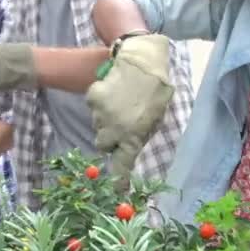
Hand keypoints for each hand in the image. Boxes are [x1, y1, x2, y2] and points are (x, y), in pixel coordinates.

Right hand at [87, 34, 172, 190]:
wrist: (142, 59)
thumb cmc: (156, 88)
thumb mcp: (156, 117)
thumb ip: (142, 134)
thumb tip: (131, 145)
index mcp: (134, 136)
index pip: (122, 165)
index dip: (118, 179)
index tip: (117, 190)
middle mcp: (115, 130)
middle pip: (104, 145)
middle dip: (110, 138)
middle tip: (121, 124)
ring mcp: (101, 114)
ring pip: (98, 125)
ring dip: (106, 119)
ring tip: (120, 102)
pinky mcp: (93, 98)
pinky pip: (94, 107)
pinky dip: (100, 102)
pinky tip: (112, 90)